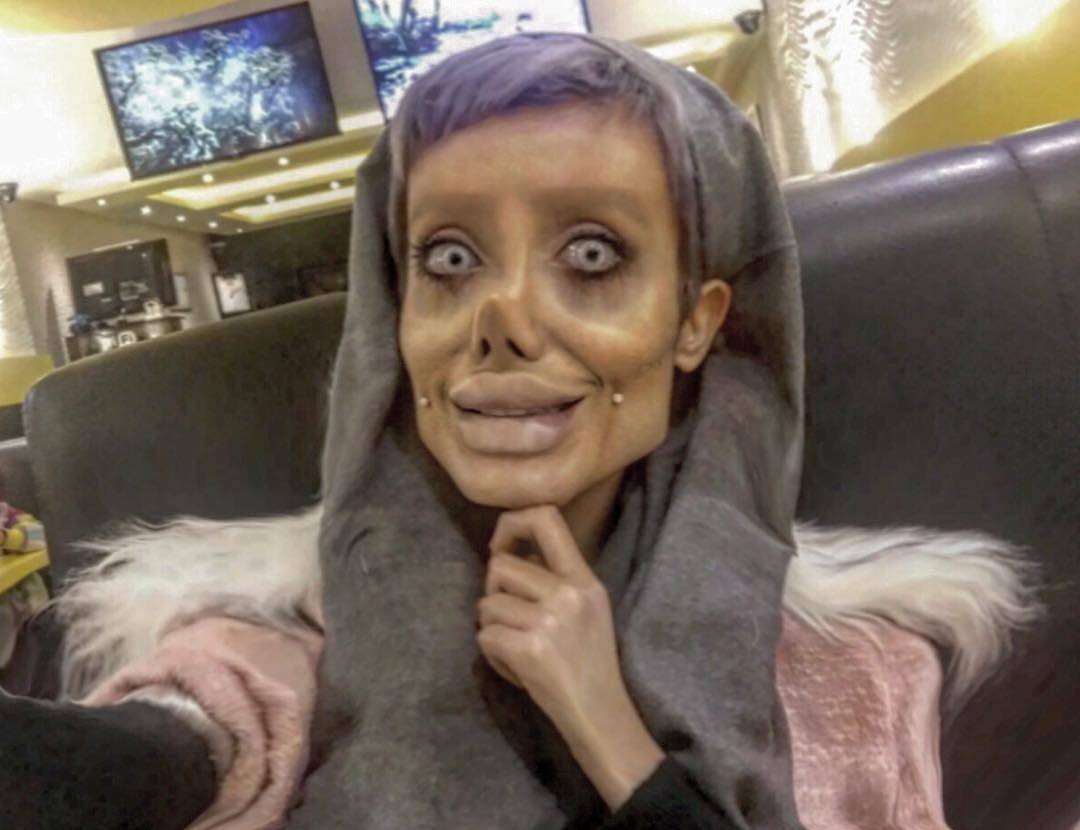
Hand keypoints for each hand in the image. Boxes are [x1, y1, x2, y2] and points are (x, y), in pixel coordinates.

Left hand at [476, 506, 663, 809]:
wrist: (601, 716)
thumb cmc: (589, 664)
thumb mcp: (588, 609)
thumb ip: (556, 579)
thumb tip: (509, 553)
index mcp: (585, 579)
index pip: (547, 518)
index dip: (511, 523)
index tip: (500, 547)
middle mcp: (569, 593)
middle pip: (500, 566)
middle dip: (493, 593)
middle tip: (510, 618)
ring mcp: (550, 621)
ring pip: (487, 604)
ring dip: (492, 629)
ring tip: (517, 648)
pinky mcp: (530, 650)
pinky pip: (485, 636)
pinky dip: (492, 654)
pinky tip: (515, 667)